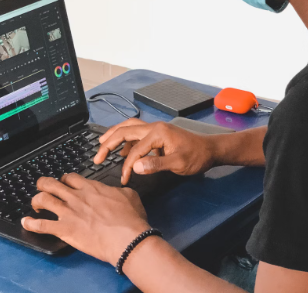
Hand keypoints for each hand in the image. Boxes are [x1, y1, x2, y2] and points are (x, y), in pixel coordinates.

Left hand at [21, 174, 150, 264]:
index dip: (64, 179)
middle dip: (44, 184)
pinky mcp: (64, 229)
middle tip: (43, 188)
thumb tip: (117, 191)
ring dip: (36, 200)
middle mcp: (76, 197)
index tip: (64, 183)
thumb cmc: (130, 219)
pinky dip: (30, 224)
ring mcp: (68, 212)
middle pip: (52, 183)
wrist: (126, 237)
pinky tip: (26, 223)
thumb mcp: (129, 195)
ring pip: (43, 199)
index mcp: (91, 188)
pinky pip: (41, 225)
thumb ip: (119, 190)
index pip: (70, 177)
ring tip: (35, 205)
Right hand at [94, 119, 215, 184]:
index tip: (124, 179)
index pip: (134, 150)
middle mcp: (154, 127)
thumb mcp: (178, 163)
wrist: (210, 150)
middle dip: (108, 143)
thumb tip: (135, 167)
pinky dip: (125, 139)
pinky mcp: (157, 134)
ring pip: (129, 128)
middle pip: (125, 130)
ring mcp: (155, 129)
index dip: (126, 165)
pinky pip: (136, 133)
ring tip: (102, 145)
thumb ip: (156, 165)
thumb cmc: (197, 156)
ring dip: (114, 136)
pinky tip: (122, 150)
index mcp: (157, 132)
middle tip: (97, 157)